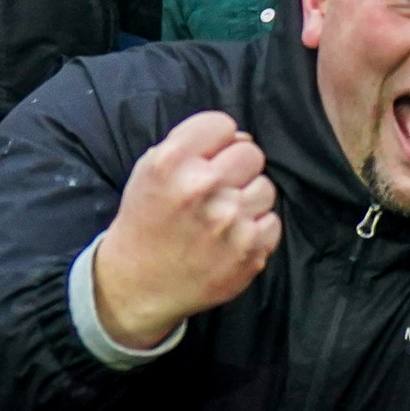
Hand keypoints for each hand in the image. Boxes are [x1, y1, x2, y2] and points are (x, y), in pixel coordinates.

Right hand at [88, 110, 280, 353]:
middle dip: (236, 170)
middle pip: (251, 153)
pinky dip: (255, 231)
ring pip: (265, 188)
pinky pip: (272, 222)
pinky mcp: (249, 250)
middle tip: (215, 191)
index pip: (222, 125)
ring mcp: (229, 220)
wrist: (137, 285)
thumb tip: (243, 137)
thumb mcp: (150, 172)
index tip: (206, 160)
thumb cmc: (147, 222)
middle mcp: (201, 186)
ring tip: (220, 218)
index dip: (216, 142)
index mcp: (171, 162)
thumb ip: (193, 145)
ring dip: (247, 201)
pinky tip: (229, 239)